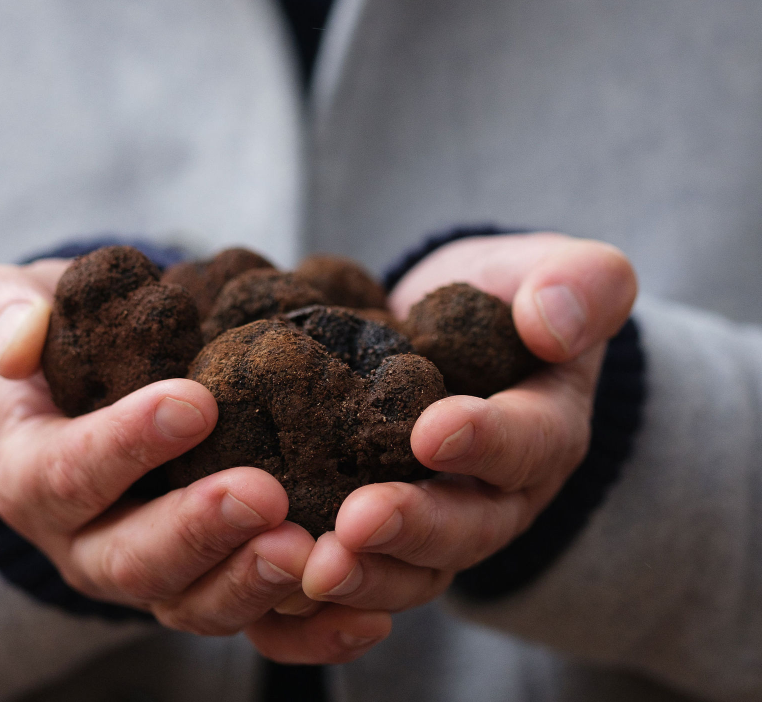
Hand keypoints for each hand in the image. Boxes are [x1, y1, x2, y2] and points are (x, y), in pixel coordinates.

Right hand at [0, 259, 390, 663]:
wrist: (107, 381)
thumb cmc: (65, 337)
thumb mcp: (16, 303)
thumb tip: (19, 343)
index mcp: (32, 476)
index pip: (65, 474)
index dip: (126, 444)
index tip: (196, 402)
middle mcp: (85, 543)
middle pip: (130, 562)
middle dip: (196, 532)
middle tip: (264, 494)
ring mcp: (151, 575)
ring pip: (191, 605)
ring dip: (250, 585)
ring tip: (309, 550)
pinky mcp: (209, 587)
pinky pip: (254, 630)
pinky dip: (307, 633)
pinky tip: (362, 613)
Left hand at [298, 233, 637, 612]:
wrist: (456, 321)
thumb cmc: (507, 292)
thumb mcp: (557, 270)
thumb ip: (581, 284)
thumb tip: (550, 324)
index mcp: (547, 427)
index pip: (528, 442)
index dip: (484, 441)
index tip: (431, 433)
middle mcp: (501, 491)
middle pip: (468, 527)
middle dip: (413, 528)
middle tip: (356, 524)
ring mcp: (444, 519)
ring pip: (416, 569)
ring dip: (367, 573)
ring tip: (311, 568)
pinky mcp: (390, 529)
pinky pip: (368, 572)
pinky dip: (331, 592)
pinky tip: (282, 583)